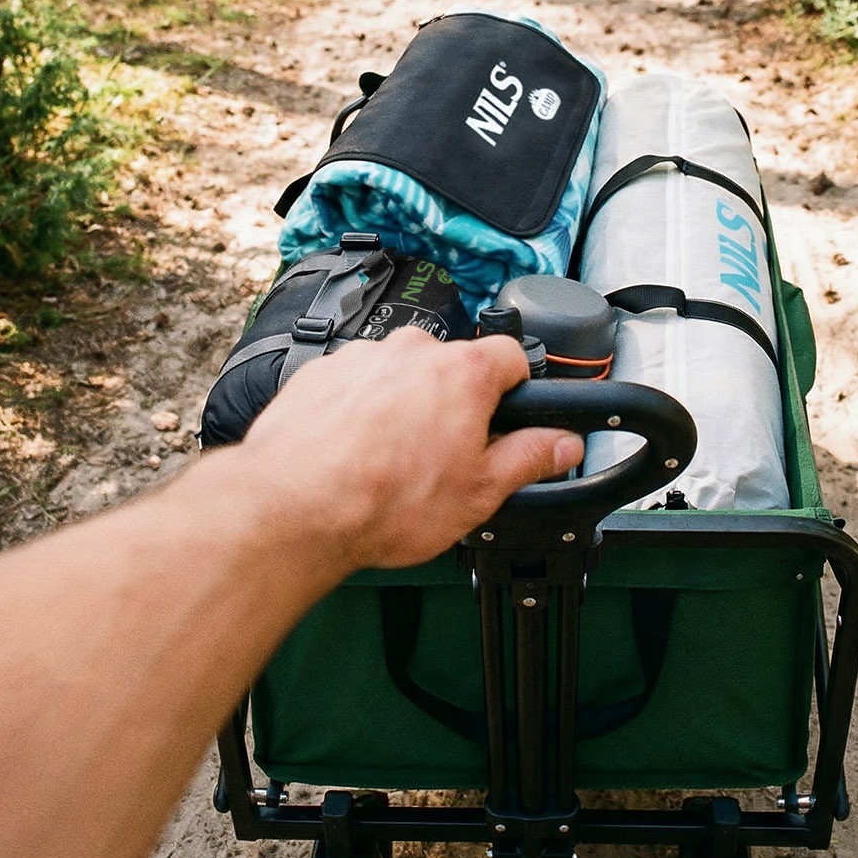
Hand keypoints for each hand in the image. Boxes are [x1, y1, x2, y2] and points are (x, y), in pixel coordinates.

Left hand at [223, 330, 583, 570]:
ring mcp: (360, 357)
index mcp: (462, 371)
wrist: (293, 507)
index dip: (517, 389)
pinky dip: (357, 412)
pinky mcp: (318, 374)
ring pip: (399, 376)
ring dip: (403, 408)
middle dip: (454, 406)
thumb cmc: (383, 502)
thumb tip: (564, 443)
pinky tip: (351, 456)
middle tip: (445, 458)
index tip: (509, 417)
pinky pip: (353, 386)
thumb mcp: (479, 492)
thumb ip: (529, 458)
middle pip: (451, 367)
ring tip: (390, 464)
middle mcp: (411, 350)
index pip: (511, 355)